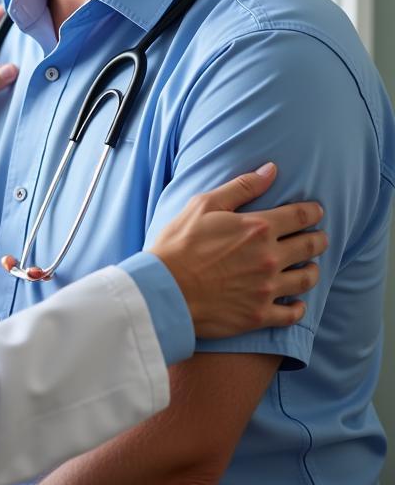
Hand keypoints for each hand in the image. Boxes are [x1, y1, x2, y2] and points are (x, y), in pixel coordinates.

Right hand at [150, 163, 327, 338]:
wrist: (165, 289)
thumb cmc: (179, 243)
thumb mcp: (204, 205)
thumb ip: (241, 186)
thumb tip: (271, 170)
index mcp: (258, 228)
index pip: (300, 216)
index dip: (313, 211)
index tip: (317, 211)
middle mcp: (270, 258)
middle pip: (310, 246)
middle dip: (319, 239)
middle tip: (319, 237)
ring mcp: (267, 288)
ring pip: (307, 279)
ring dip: (312, 270)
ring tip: (309, 267)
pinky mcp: (260, 314)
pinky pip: (293, 313)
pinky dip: (299, 307)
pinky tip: (296, 302)